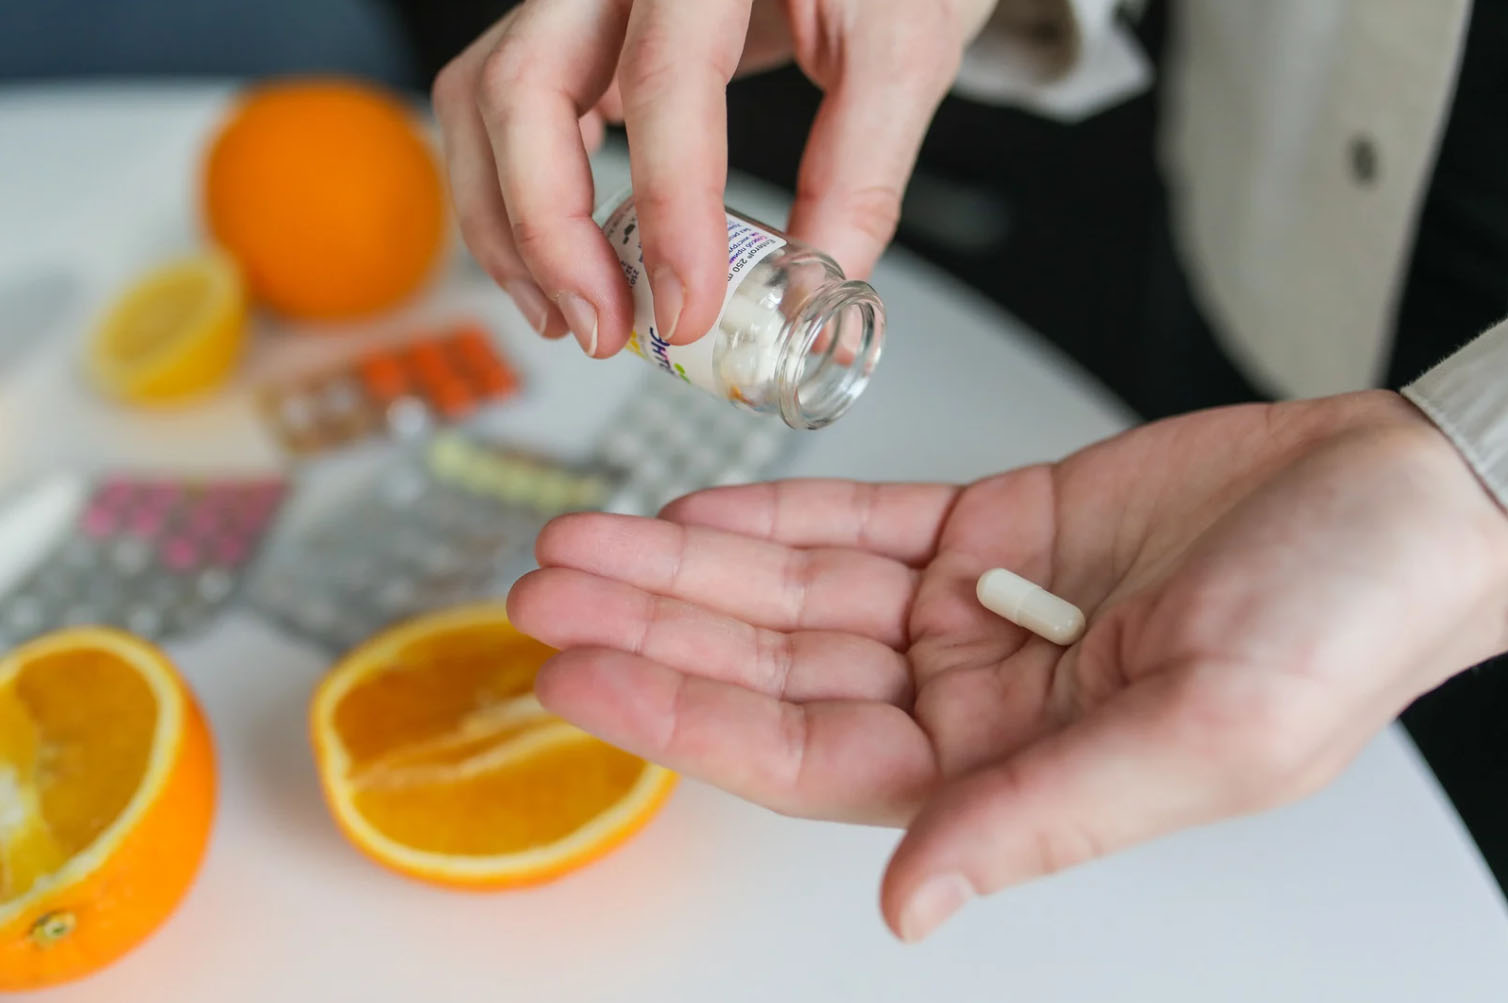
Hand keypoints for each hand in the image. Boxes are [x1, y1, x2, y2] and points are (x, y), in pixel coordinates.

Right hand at [431, 0, 997, 355]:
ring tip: (575, 316)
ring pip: (483, 100)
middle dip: (548, 231)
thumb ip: (860, 173)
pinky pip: (500, 109)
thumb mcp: (903, 48)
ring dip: (509, 228)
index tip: (688, 310)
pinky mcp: (571, 31)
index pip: (665, 80)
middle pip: (522, 86)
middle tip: (605, 328)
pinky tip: (567, 265)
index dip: (669, 210)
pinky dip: (514, 199)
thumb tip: (808, 300)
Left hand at [508, 390, 1507, 939]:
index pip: (802, 755)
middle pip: (773, 668)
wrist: (1397, 502)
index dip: (683, 717)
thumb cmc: (1340, 625)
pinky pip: (858, 524)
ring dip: (691, 565)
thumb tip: (909, 902)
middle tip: (546, 590)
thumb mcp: (1204, 737)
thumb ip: (1043, 817)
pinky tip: (700, 510)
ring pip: (796, 591)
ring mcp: (970, 613)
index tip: (581, 672)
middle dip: (657, 627)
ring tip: (586, 538)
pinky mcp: (988, 530)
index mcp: (1009, 774)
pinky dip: (777, 515)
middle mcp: (971, 700)